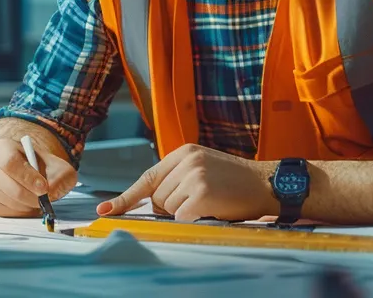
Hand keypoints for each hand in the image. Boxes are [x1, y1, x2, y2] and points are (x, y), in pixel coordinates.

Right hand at [0, 137, 77, 217]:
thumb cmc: (42, 167)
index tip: (44, 187)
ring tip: (37, 199)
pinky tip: (28, 204)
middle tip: (45, 199)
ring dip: (28, 205)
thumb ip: (60, 176)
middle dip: (31, 197)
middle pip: (9, 186)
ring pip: (8, 201)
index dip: (28, 177)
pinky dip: (21, 212)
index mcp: (2, 147)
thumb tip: (52, 192)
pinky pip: (5, 212)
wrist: (31, 173)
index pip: (10, 162)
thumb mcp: (57, 166)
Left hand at [95, 144, 278, 221]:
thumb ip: (178, 178)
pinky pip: (181, 218)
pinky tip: (212, 209)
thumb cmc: (236, 182)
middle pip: (157, 198)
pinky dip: (193, 220)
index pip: (147, 178)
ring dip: (185, 213)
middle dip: (173, 207)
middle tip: (201, 201)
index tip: (105, 210)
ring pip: (168, 209)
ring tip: (210, 202)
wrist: (267, 183)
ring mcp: (193, 176)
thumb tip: (152, 202)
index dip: (126, 197)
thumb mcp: (204, 168)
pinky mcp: (201, 194)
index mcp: (183, 152)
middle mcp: (186, 161)